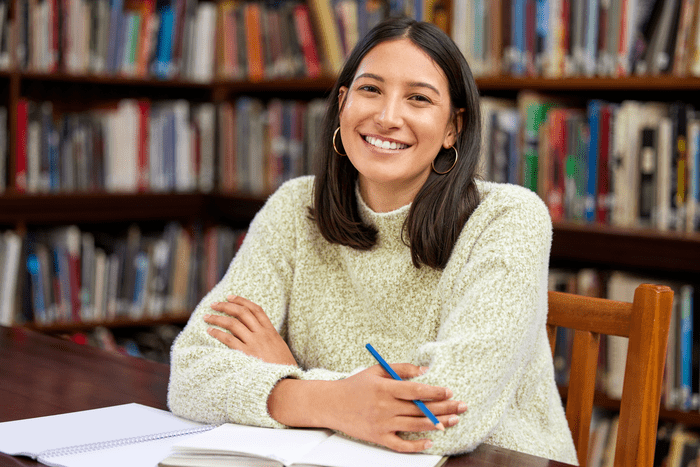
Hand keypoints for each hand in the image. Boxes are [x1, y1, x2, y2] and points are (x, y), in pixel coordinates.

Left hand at [204, 295, 296, 365]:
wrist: (286, 382)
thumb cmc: (284, 369)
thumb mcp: (280, 349)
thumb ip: (270, 340)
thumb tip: (259, 336)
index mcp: (271, 331)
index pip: (256, 309)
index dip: (242, 301)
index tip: (230, 297)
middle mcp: (262, 334)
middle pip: (242, 313)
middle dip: (226, 306)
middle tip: (214, 304)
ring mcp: (254, 343)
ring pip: (233, 323)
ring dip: (218, 318)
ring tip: (207, 317)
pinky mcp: (246, 354)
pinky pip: (228, 339)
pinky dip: (218, 333)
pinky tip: (210, 331)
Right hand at [329, 364, 465, 451]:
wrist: (331, 404)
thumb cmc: (354, 386)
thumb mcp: (376, 370)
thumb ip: (400, 369)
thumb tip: (424, 370)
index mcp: (384, 388)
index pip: (415, 391)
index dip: (435, 392)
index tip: (449, 391)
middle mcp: (384, 407)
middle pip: (420, 409)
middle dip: (444, 408)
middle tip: (462, 406)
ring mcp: (382, 424)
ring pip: (415, 426)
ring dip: (437, 424)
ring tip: (453, 421)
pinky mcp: (378, 438)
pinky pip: (400, 445)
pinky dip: (416, 445)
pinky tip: (430, 441)